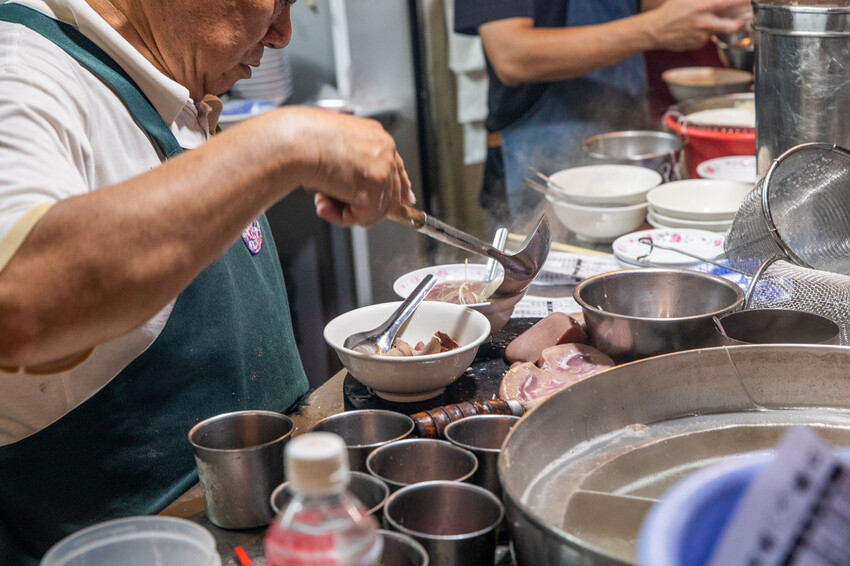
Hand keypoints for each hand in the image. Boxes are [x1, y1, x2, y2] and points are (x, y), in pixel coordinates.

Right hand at [279, 107, 413, 226]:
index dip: (391, 189)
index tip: (399, 202)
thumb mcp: (335, 150)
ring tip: (322, 200)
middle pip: (390, 192)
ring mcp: (382, 169)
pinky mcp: (373, 188)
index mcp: (377, 137)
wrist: (295, 140)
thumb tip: (375, 189)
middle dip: (360, 203)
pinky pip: (364, 217)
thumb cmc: (305, 140)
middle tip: (331, 201)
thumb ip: (355, 165)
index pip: (396, 169)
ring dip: (346, 210)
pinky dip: (342, 217)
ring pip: (376, 208)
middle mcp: (385, 150)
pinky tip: (325, 205)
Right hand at [647, 0, 749, 51]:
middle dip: (740, 23)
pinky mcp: (698, 45)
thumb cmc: (671, 11)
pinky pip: (707, 38)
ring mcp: (702, 35)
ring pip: (718, 31)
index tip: (750, 1)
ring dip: (717, 26)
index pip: (730, 2)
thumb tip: (721, 0)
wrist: (655, 30)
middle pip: (732, 26)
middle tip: (741, 20)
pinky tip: (693, 30)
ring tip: (704, 22)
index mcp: (702, 6)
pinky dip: (704, 34)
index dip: (744, 1)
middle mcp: (704, 22)